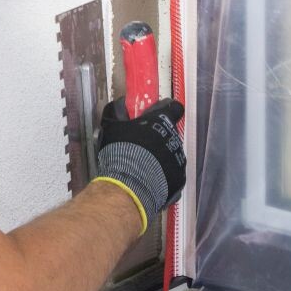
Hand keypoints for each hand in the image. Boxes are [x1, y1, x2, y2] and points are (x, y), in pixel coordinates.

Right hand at [94, 97, 185, 233]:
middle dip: (158, 139)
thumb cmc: (122, 151)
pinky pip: (171, 176)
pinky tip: (147, 181)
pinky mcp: (178, 181)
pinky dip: (161, 177)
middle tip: (140, 147)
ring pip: (172, 156)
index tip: (154, 115)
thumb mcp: (111, 126)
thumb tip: (119, 104)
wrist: (130, 186)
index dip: (165, 110)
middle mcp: (176, 139)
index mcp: (162, 121)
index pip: (174, 107)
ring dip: (160, 159)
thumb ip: (115, 111)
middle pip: (170, 134)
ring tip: (141, 168)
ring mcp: (179, 161)